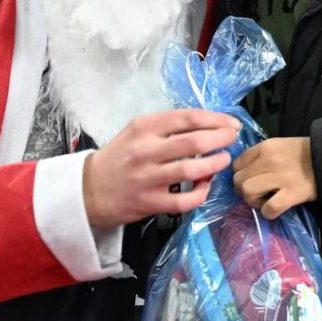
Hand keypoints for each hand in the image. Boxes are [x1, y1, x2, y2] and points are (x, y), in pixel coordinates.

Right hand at [82, 110, 239, 227]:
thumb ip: (167, 127)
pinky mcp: (150, 202)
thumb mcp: (136, 131)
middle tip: (233, 138)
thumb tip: (207, 125)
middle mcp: (146, 150)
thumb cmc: (119, 156)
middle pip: (195, 141)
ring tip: (224, 160)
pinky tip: (206, 185)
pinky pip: (185, 200)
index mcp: (144, 127)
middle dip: (222, 138)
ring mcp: (148, 178)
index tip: (230, 122)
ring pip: (192, 169)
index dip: (215, 119)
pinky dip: (201, 192)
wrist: (88, 188)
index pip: (188, 117)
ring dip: (215, 164)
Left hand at [233, 137, 316, 218]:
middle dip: (243, 191)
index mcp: (265, 147)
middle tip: (256, 194)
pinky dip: (268, 212)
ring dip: (253, 202)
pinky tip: (274, 209)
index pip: (237, 164)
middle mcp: (270, 160)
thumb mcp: (279, 146)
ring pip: (248, 192)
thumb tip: (243, 172)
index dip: (240, 175)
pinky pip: (269, 208)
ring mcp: (281, 177)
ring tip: (264, 201)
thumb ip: (260, 156)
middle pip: (239, 180)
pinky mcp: (292, 193)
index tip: (250, 181)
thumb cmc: (304, 154)